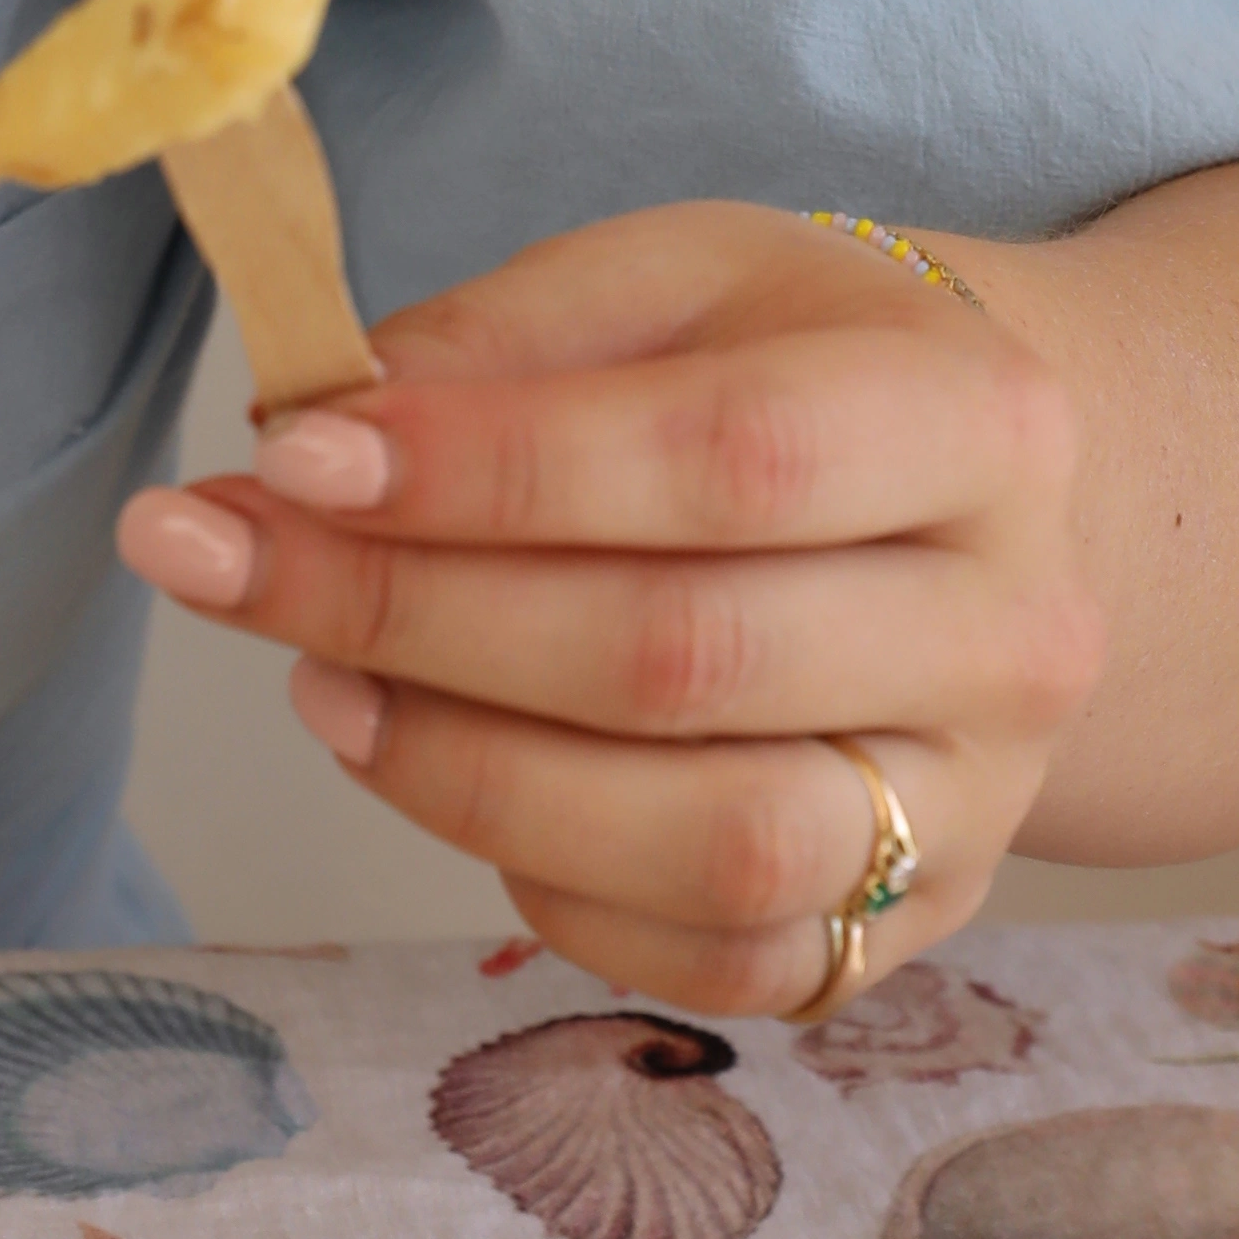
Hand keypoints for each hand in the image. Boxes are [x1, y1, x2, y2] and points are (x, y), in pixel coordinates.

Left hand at [111, 200, 1108, 1019]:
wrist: (966, 510)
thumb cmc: (791, 368)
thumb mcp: (678, 277)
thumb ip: (508, 337)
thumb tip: (314, 431)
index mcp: (977, 421)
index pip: (727, 460)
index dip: (493, 470)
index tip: (293, 455)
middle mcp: (1014, 630)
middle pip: (689, 658)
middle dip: (415, 614)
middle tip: (224, 559)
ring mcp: (976, 804)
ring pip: (710, 845)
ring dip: (466, 771)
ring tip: (318, 682)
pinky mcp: (916, 929)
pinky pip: (718, 960)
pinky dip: (546, 883)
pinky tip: (435, 772)